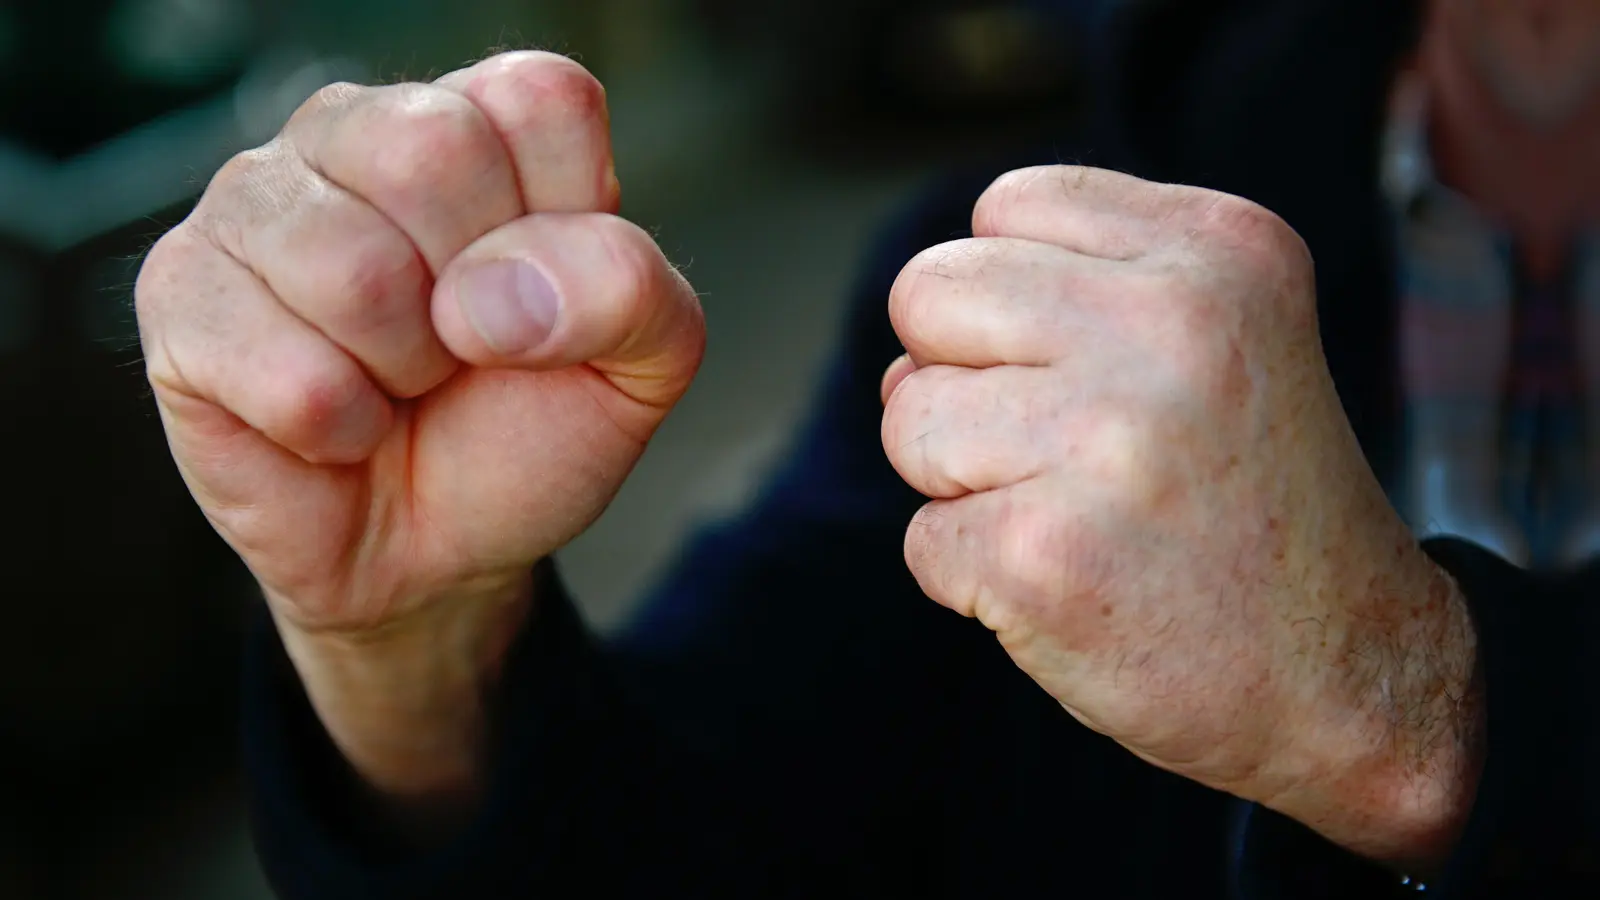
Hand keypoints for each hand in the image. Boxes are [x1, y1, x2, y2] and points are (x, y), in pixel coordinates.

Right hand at [136, 52, 702, 805]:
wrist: (435, 554)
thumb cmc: (524, 433)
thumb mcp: (638, 366)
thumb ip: (630, 291)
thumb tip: (488, 290)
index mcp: (479, 119)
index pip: (539, 101)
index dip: (564, 228)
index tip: (546, 299)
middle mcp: (356, 128)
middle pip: (432, 156)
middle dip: (477, 305)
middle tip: (462, 349)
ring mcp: (252, 200)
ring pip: (353, 272)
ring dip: (403, 374)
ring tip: (396, 384)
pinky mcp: (180, 289)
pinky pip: (289, 374)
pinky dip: (339, 432)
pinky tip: (335, 425)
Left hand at [880, 167, 1481, 868]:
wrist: (1351, 672)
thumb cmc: (1251, 499)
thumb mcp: (1217, 336)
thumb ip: (1068, 297)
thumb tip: (900, 361)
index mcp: (1217, 247)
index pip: (1004, 206)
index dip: (1013, 301)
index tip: (1094, 374)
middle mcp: (1168, 323)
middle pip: (928, 293)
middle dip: (959, 377)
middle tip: (1061, 451)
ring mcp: (1103, 439)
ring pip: (909, 417)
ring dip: (960, 483)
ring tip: (1074, 517)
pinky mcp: (1042, 552)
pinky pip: (923, 539)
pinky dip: (972, 578)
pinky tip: (1072, 587)